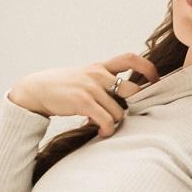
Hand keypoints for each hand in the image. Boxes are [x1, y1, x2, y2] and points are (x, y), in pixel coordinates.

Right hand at [9, 53, 160, 137]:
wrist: (36, 89)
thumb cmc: (63, 87)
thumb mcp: (84, 77)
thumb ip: (103, 82)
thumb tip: (124, 99)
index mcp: (100, 67)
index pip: (130, 58)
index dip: (148, 68)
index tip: (155, 80)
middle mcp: (98, 74)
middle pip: (132, 90)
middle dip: (135, 105)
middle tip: (130, 115)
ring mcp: (91, 87)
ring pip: (119, 112)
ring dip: (114, 123)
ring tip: (105, 126)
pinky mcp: (83, 101)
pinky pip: (106, 120)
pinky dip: (107, 130)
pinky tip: (101, 132)